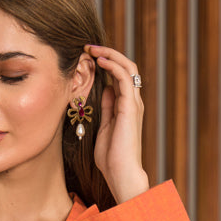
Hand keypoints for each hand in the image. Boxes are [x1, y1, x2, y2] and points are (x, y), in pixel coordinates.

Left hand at [85, 44, 150, 204]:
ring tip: (92, 49)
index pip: (118, 76)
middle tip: (88, 47)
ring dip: (109, 54)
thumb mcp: (104, 127)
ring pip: (127, 67)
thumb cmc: (112, 158)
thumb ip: (106, 108)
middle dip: (107, 53)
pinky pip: (125, 78)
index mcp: (125, 106)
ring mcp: (133, 103)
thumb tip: (104, 90)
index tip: (87, 57)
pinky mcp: (130, 107)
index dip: (105, 63)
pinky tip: (100, 61)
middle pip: (124, 67)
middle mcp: (132, 102)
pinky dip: (113, 65)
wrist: (121, 174)